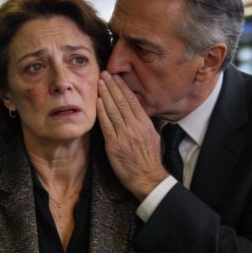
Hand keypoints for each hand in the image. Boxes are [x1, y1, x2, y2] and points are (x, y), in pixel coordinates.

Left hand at [97, 72, 167, 198]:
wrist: (148, 178)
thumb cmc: (150, 159)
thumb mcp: (153, 136)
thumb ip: (144, 123)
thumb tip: (137, 112)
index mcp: (145, 123)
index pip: (132, 101)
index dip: (123, 88)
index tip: (116, 78)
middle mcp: (135, 126)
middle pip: (122, 102)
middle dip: (112, 86)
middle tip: (105, 74)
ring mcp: (124, 135)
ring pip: (113, 110)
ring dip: (105, 94)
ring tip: (100, 83)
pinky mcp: (115, 145)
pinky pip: (107, 125)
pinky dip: (102, 112)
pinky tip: (98, 101)